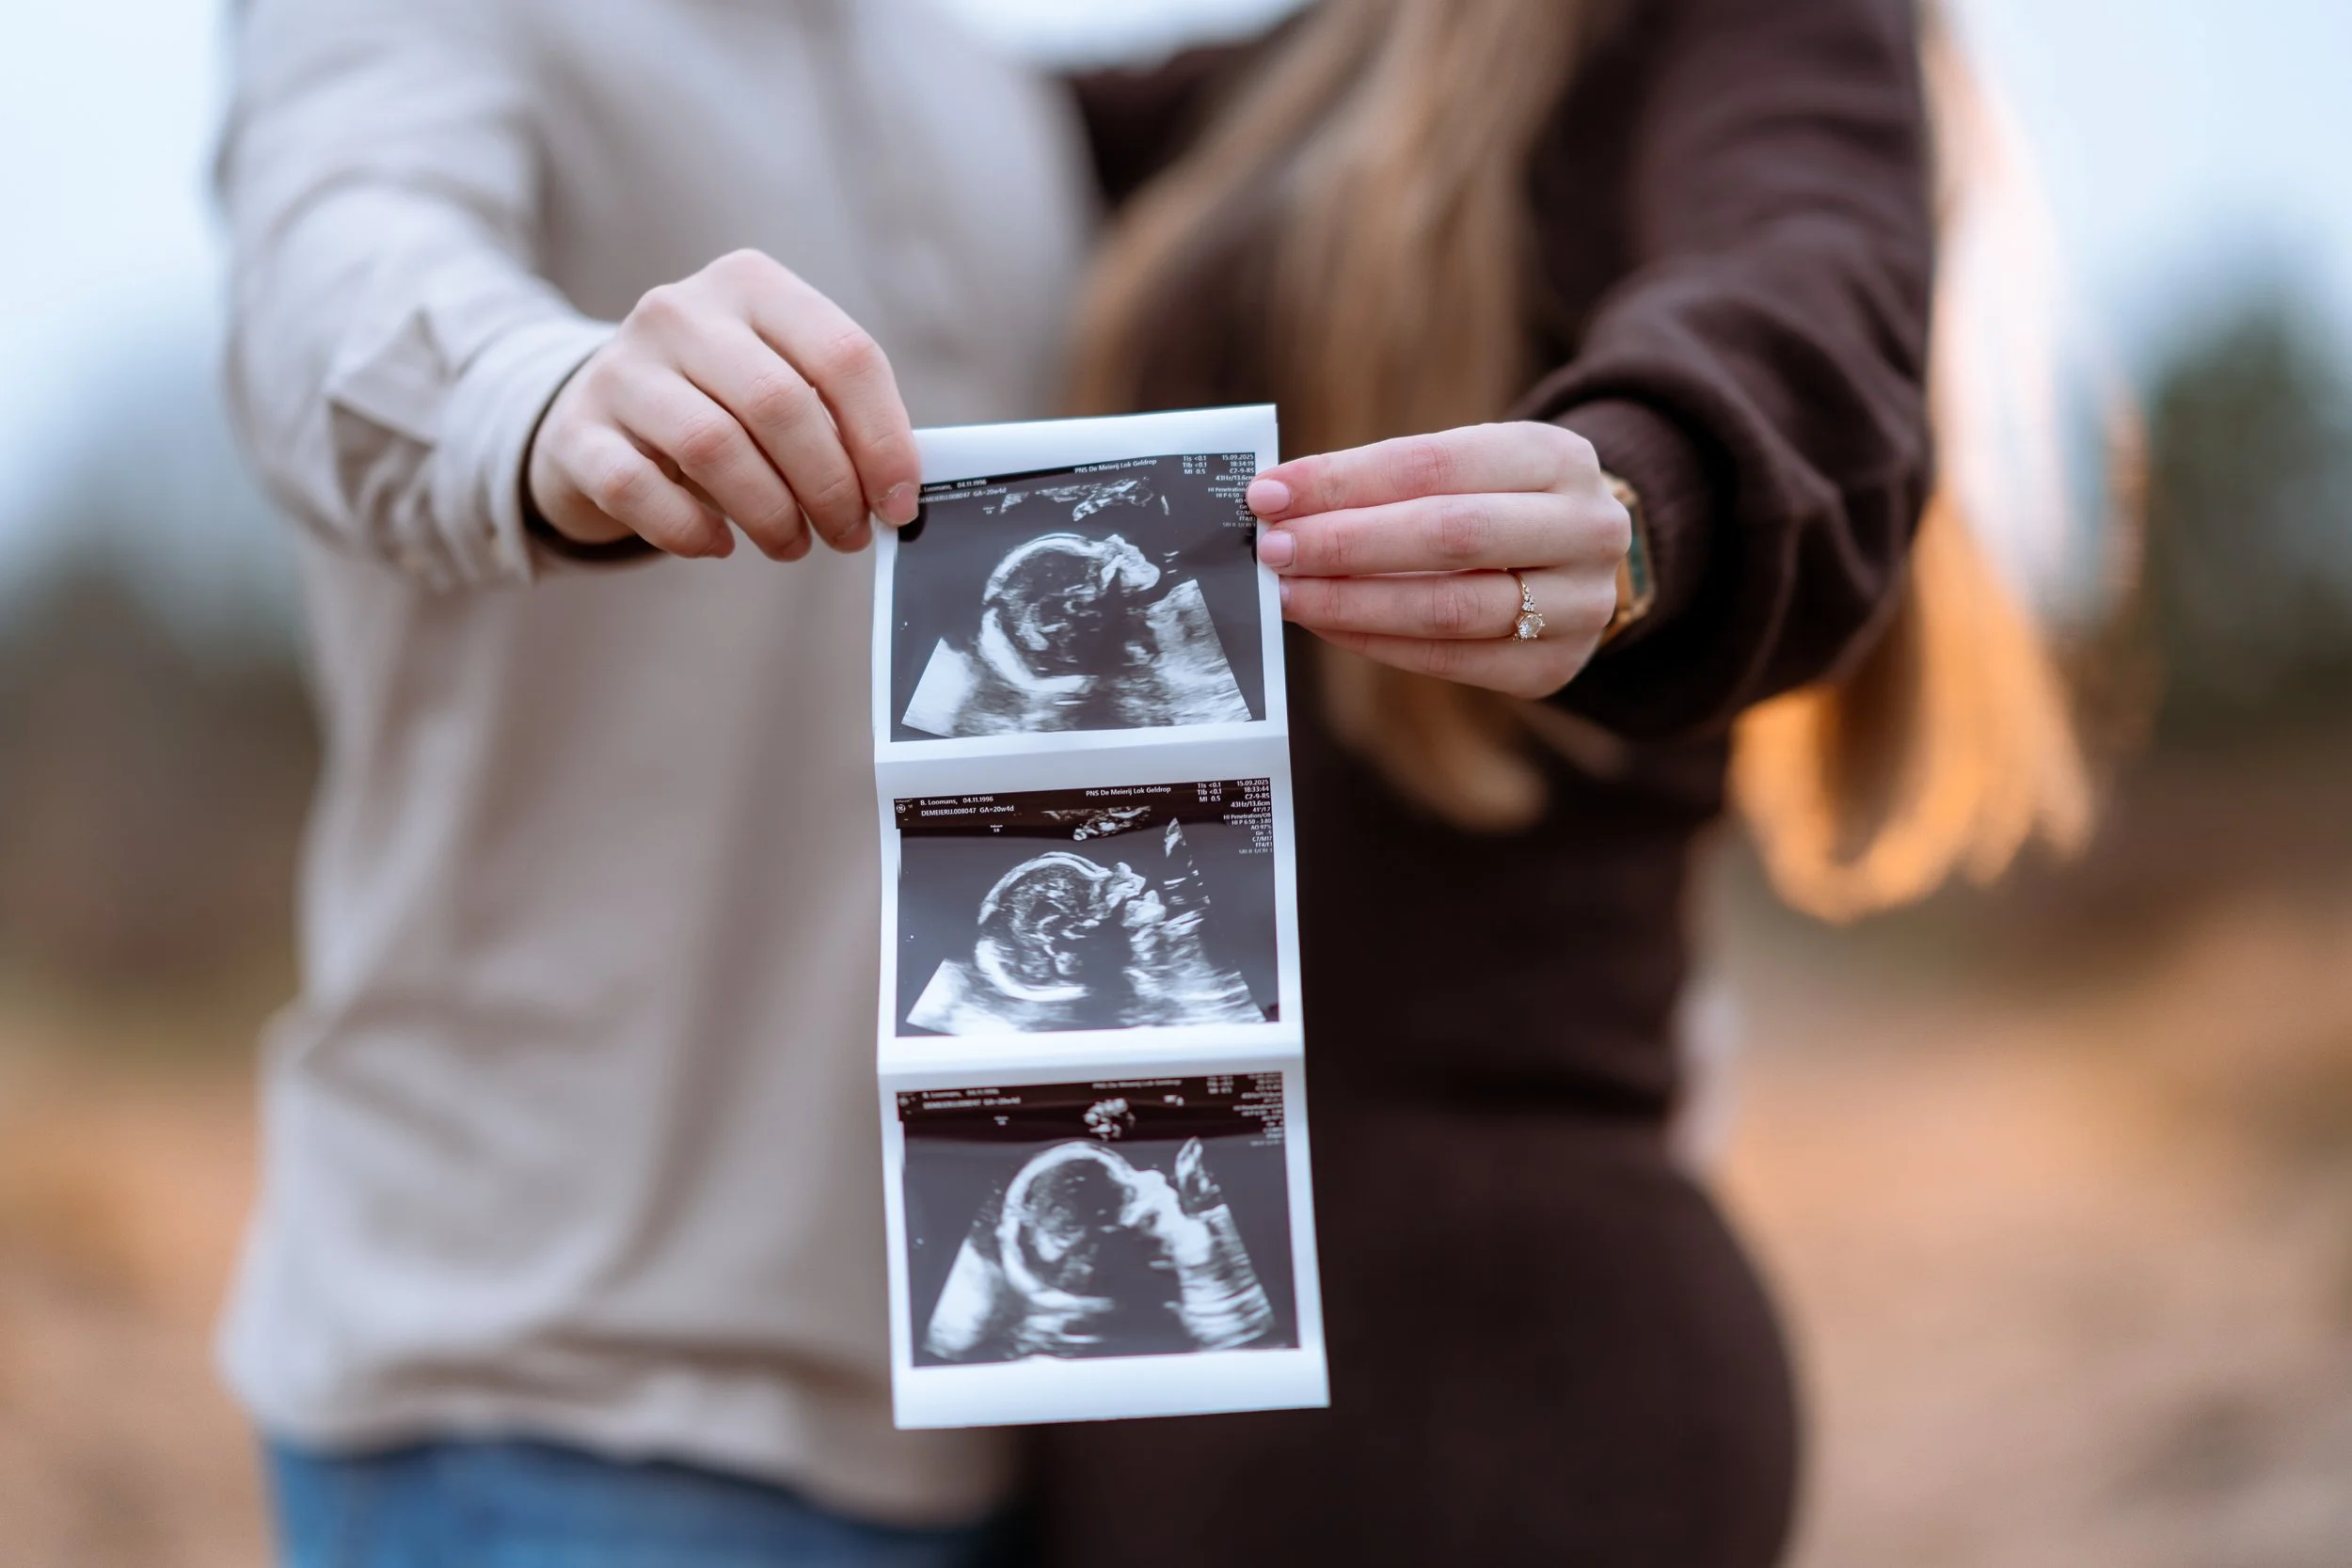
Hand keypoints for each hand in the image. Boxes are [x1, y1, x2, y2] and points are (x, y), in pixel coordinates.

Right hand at [526, 249, 920, 559]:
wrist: (600, 410)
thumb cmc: (718, 402)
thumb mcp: (779, 380)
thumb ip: (838, 418)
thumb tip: (899, 494)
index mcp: (751, 285)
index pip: (843, 355)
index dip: (883, 439)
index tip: (898, 503)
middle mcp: (680, 310)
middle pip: (780, 404)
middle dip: (829, 486)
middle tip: (846, 534)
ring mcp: (621, 366)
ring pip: (714, 447)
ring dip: (770, 513)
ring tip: (792, 543)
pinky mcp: (578, 430)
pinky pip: (640, 490)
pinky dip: (692, 530)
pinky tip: (719, 543)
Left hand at [1248, 423, 1630, 698]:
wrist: (1584, 561)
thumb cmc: (1500, 502)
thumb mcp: (1468, 467)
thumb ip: (1388, 482)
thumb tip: (1281, 504)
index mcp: (1557, 457)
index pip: (1434, 463)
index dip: (1344, 479)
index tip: (1271, 492)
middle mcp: (1585, 528)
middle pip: (1450, 535)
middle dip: (1347, 543)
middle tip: (1274, 549)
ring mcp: (1579, 604)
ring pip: (1450, 607)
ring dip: (1353, 602)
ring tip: (1290, 593)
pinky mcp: (1554, 666)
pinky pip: (1450, 661)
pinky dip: (1378, 642)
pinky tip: (1329, 624)